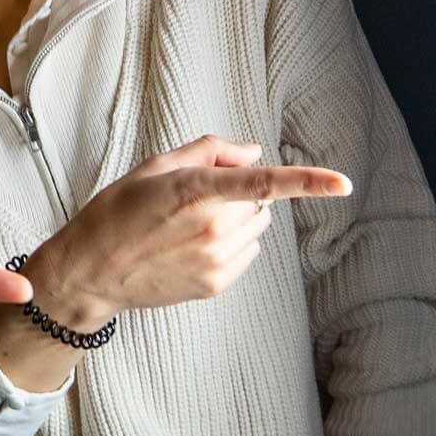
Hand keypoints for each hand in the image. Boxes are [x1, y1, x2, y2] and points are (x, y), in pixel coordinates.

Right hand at [31, 136, 350, 331]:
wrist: (91, 271)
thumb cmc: (117, 211)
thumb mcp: (155, 167)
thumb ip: (210, 151)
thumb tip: (254, 152)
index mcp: (196, 190)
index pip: (264, 183)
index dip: (309, 182)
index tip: (344, 183)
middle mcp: (212, 228)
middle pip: (259, 200)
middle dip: (239, 193)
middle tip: (194, 199)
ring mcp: (216, 260)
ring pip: (255, 227)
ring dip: (236, 219)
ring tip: (188, 225)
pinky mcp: (216, 284)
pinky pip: (246, 253)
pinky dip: (230, 244)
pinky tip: (191, 246)